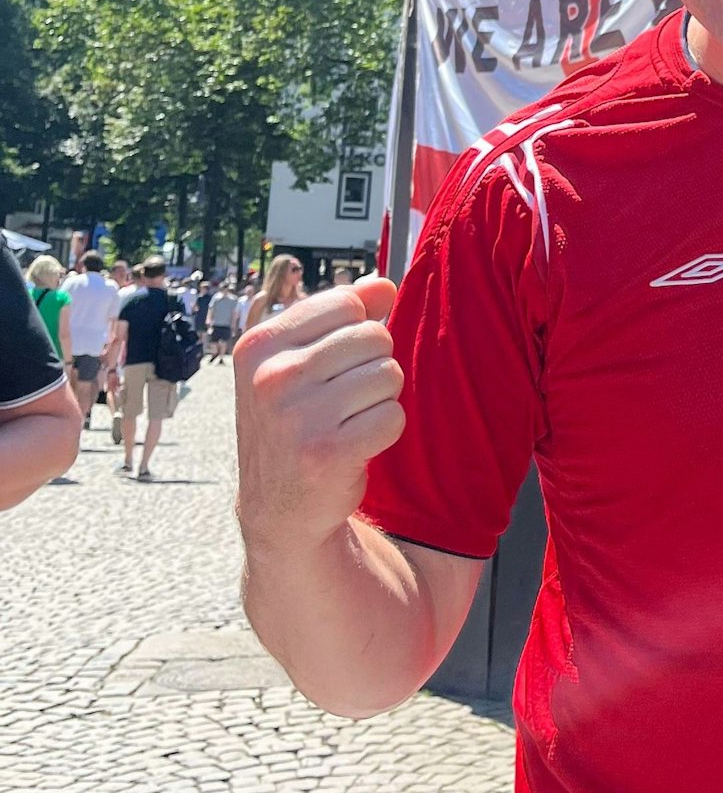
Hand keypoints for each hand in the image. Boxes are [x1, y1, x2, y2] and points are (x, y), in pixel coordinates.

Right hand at [235, 276, 403, 559]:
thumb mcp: (300, 361)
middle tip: (344, 399)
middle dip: (374, 366)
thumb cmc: (297, 421)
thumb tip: (383, 284)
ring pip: (389, 374)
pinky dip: (385, 430)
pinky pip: (393, 416)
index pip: (347, 302)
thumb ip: (343, 316)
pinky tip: (355, 446)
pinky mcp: (327, 452)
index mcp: (258, 345)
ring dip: (380, 399)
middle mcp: (271, 377)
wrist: (279, 507)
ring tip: (347, 421)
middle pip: (375, 336)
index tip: (333, 364)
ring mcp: (297, 415)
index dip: (357, 330)